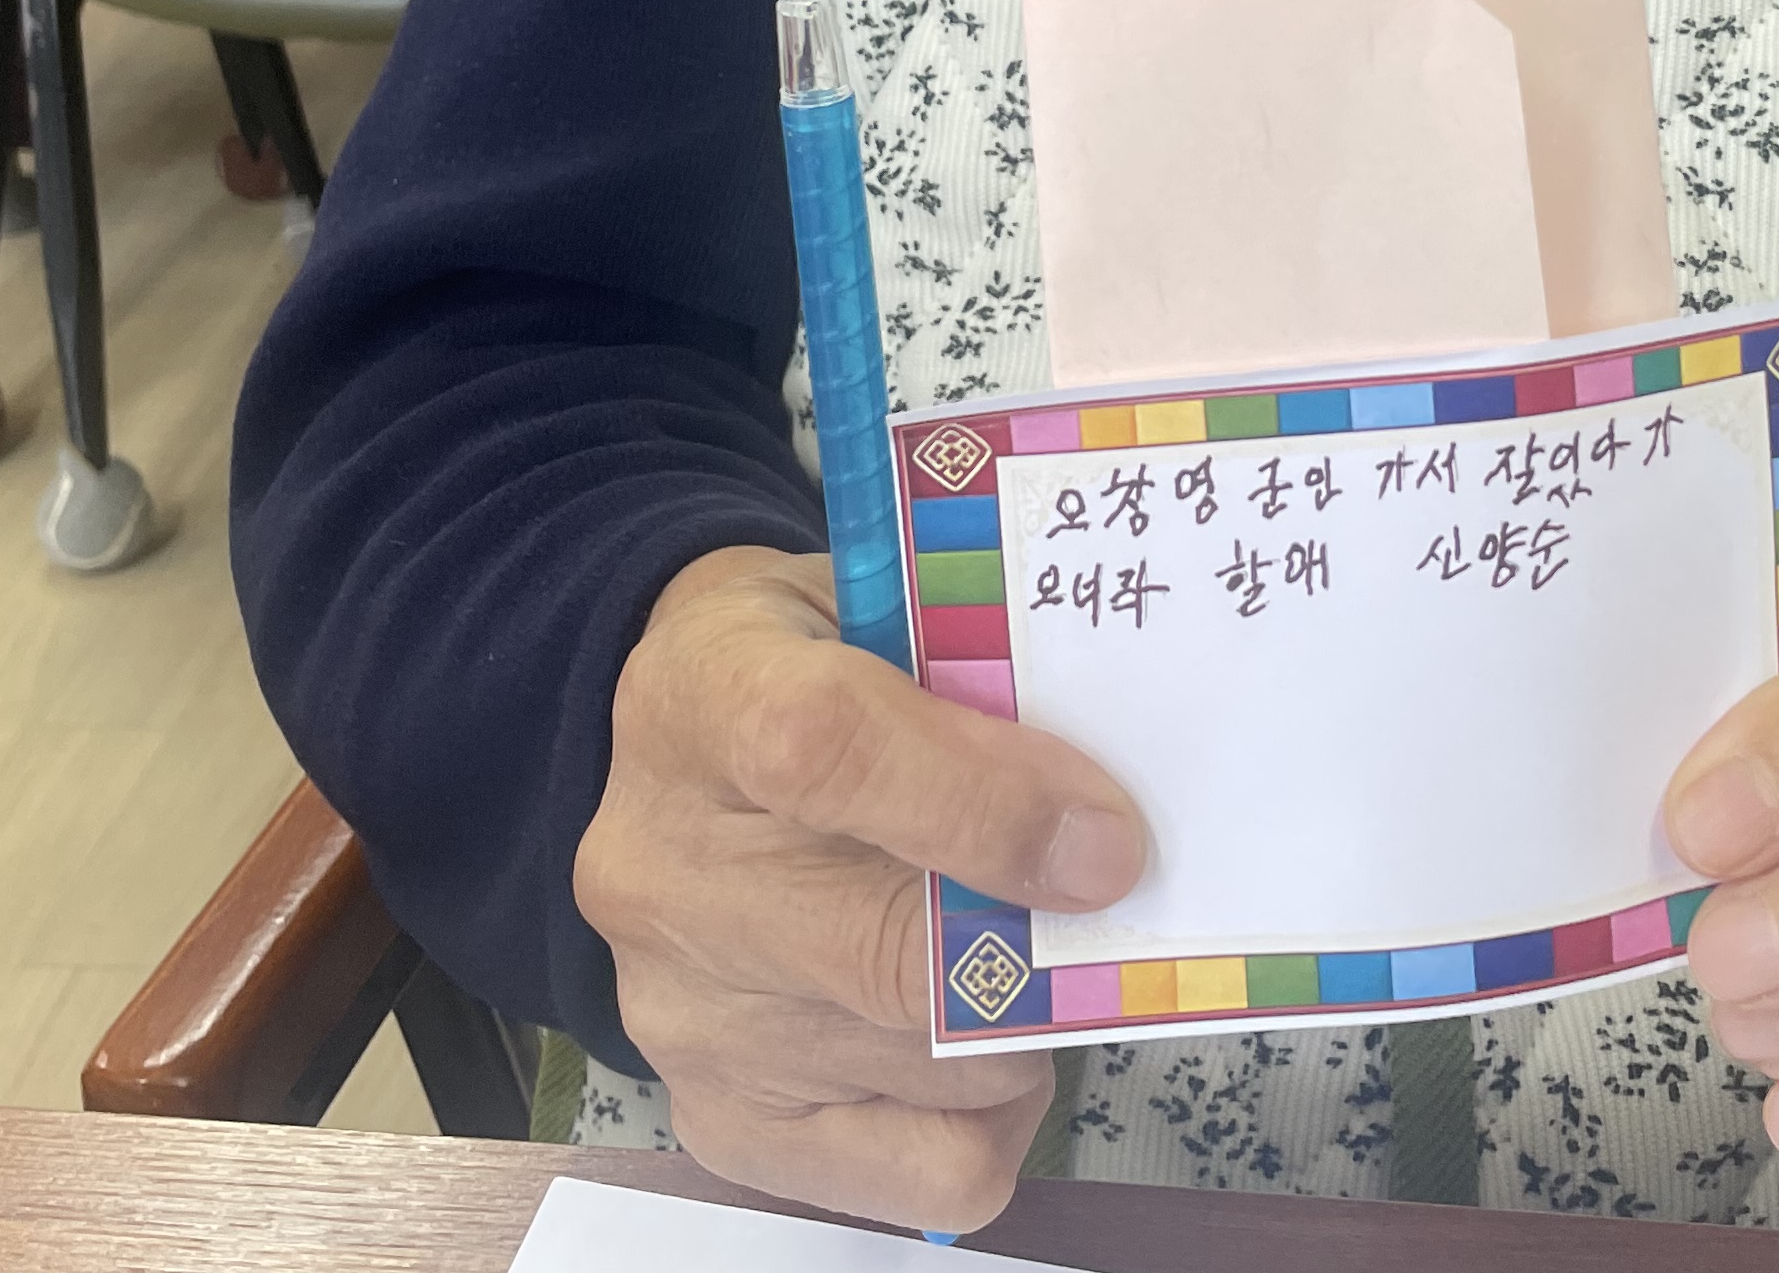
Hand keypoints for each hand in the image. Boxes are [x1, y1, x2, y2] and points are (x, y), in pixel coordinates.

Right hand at [576, 545, 1150, 1231]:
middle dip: (1040, 944)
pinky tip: (982, 1042)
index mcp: (702, 698)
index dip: (986, 803)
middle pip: (887, 952)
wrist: (667, 757)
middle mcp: (666, 874)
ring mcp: (686, 1017)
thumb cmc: (809, 663)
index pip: (824, 751)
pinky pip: (928, 1174)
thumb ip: (981, 676)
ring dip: (1022, 1020)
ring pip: (932, 1070)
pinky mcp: (727, 1123)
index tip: (1105, 837)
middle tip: (1112, 904)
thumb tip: (1110, 810)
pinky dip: (996, 1118)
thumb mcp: (879, 604)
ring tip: (1023, 945)